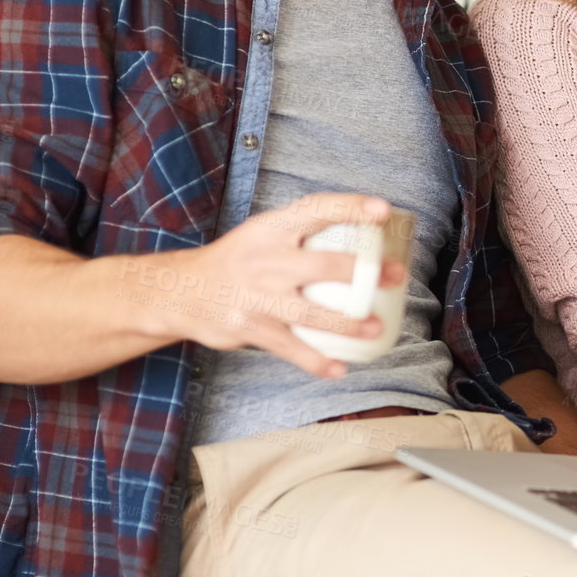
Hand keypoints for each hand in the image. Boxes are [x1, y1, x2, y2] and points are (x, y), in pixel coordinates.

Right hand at [151, 192, 405, 378]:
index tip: (383, 211)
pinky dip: (316, 361)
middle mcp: (266, 260)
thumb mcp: (262, 233)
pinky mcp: (250, 328)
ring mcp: (258, 297)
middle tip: (396, 275)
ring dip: (348, 323)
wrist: (179, 291)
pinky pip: (290, 348)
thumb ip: (301, 231)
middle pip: (322, 265)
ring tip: (376, 328)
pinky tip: (339, 368)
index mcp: (271, 229)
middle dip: (365, 272)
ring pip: (310, 313)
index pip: (315, 210)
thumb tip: (362, 231)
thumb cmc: (237, 260)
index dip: (351, 207)